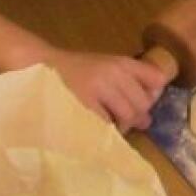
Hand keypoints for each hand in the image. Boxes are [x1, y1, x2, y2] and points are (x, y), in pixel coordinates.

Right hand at [45, 50, 168, 130]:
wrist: (41, 67)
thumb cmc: (76, 71)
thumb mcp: (106, 66)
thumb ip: (131, 80)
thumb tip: (152, 105)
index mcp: (121, 62)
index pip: (155, 79)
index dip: (153, 95)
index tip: (145, 104)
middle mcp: (114, 73)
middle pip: (142, 103)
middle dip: (138, 116)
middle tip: (126, 122)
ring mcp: (99, 89)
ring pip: (127, 115)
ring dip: (123, 126)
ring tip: (111, 126)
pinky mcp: (84, 106)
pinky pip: (107, 125)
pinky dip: (107, 132)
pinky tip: (99, 130)